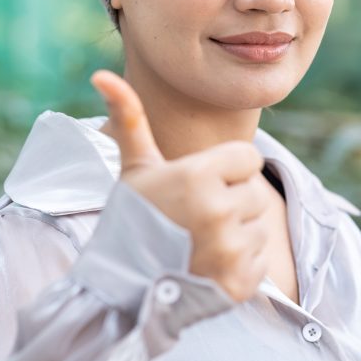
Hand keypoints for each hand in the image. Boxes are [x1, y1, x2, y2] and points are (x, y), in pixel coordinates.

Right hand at [90, 69, 270, 302]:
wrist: (120, 287)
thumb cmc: (131, 218)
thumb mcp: (135, 169)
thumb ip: (130, 118)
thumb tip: (102, 73)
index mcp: (196, 175)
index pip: (249, 157)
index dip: (227, 170)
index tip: (199, 186)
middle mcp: (217, 210)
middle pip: (255, 194)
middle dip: (232, 204)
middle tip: (195, 219)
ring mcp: (230, 250)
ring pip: (259, 230)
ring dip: (236, 237)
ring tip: (198, 244)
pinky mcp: (238, 282)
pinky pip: (259, 263)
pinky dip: (239, 268)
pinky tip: (207, 267)